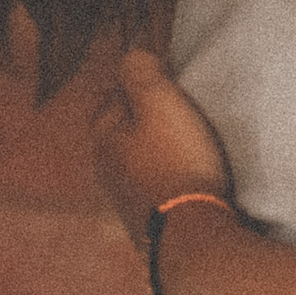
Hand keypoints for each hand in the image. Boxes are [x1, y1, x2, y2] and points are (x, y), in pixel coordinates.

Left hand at [91, 46, 234, 228]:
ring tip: (190, 146)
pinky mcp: (146, 223)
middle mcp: (105, 169)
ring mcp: (124, 200)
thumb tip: (133, 57)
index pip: (114, 94)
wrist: (192, 238)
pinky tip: (188, 179)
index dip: (141, 83)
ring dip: (159, 151)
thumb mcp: (159, 102)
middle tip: (181, 112)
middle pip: (124, 131)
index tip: (170, 83)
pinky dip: (168, 178)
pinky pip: (154, 188)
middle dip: (147, 119)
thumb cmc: (177, 162)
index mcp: (103, 136)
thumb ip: (141, 71)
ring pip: (138, 161)